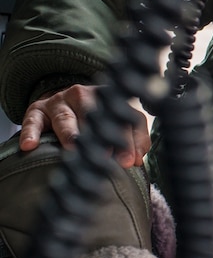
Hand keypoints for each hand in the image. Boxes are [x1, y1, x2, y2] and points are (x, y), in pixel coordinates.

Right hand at [19, 84, 150, 167]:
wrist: (66, 101)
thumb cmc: (98, 118)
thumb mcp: (119, 122)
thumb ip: (135, 138)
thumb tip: (138, 160)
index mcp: (109, 98)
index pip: (121, 118)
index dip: (127, 140)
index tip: (129, 161)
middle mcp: (83, 96)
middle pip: (93, 116)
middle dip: (98, 138)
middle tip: (103, 157)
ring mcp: (58, 102)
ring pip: (65, 118)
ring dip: (70, 134)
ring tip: (73, 149)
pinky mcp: (37, 110)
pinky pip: (32, 121)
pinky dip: (30, 132)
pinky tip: (30, 145)